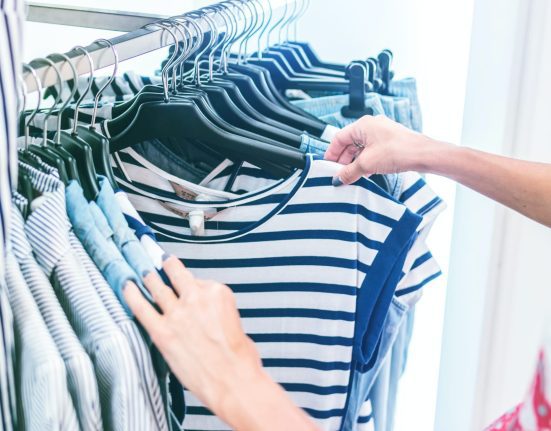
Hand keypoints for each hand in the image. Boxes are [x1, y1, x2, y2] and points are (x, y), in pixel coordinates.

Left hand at [124, 256, 319, 430]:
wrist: (233, 381)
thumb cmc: (239, 359)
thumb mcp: (235, 323)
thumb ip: (215, 312)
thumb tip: (203, 315)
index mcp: (218, 293)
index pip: (200, 281)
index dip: (193, 285)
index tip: (188, 286)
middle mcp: (196, 298)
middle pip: (176, 274)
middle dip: (167, 266)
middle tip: (160, 261)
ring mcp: (177, 314)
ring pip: (157, 286)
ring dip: (148, 277)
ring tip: (142, 271)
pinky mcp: (163, 332)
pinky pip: (141, 308)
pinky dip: (131, 295)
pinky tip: (126, 287)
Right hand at [324, 115, 435, 184]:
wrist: (423, 154)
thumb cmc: (399, 150)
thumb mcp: (366, 164)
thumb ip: (349, 172)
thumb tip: (338, 178)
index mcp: (363, 125)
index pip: (339, 138)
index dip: (331, 153)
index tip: (328, 166)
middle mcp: (372, 126)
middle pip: (350, 143)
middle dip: (343, 159)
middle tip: (339, 173)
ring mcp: (382, 133)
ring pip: (361, 148)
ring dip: (354, 161)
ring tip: (351, 175)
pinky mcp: (390, 142)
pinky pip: (372, 151)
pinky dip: (366, 161)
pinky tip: (365, 172)